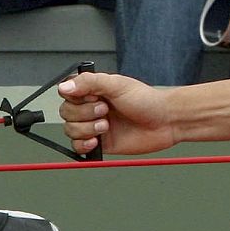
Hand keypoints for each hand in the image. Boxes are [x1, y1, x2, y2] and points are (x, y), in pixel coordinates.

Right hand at [59, 71, 176, 155]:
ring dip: (87, 129)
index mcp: (93, 90)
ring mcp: (94, 126)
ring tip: (107, 125)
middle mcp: (91, 108)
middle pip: (66, 113)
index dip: (75, 97)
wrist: (165, 122)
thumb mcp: (117, 85)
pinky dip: (84, 145)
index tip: (92, 97)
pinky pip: (78, 147)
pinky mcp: (100, 144)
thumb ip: (90, 83)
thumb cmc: (147, 101)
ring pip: (70, 130)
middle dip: (84, 113)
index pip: (66, 92)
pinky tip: (97, 140)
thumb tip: (65, 86)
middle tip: (105, 111)